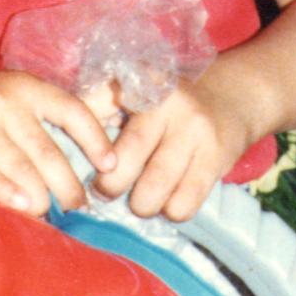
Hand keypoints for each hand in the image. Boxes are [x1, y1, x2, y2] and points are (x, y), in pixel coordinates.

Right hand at [0, 59, 113, 214]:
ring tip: (50, 212)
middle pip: (50, 152)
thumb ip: (41, 114)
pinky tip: (23, 208)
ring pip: (22, 170)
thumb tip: (87, 150)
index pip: (73, 112)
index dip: (96, 140)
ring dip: (42, 198)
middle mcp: (5, 103)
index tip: (110, 165)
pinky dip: (8, 194)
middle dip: (69, 186)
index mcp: (25, 86)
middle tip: (78, 205)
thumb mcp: (8, 91)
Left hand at [89, 64, 263, 221]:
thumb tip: (64, 143)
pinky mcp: (217, 158)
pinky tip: (170, 199)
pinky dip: (171, 211)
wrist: (232, 101)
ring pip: (153, 190)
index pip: (96, 112)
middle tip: (107, 191)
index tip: (86, 166)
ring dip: (141, 205)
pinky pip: (183, 204)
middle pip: (125, 159)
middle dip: (109, 187)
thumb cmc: (166, 106)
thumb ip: (97, 108)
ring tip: (141, 199)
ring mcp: (196, 131)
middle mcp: (169, 103)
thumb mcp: (134, 93)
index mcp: (140, 84)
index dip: (85, 146)